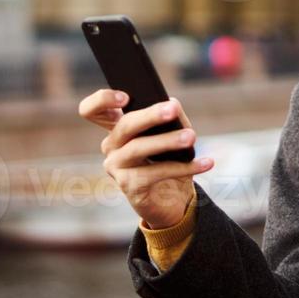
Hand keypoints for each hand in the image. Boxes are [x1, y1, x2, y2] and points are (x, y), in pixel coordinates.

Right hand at [78, 90, 213, 228]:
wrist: (173, 200)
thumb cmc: (169, 160)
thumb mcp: (172, 134)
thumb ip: (171, 117)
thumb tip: (173, 104)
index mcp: (118, 128)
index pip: (92, 110)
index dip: (102, 100)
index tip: (125, 97)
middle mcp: (111, 146)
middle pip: (124, 125)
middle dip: (150, 115)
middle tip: (173, 108)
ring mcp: (116, 167)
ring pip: (138, 148)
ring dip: (167, 141)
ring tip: (191, 137)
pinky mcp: (129, 186)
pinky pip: (157, 173)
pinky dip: (184, 167)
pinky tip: (206, 163)